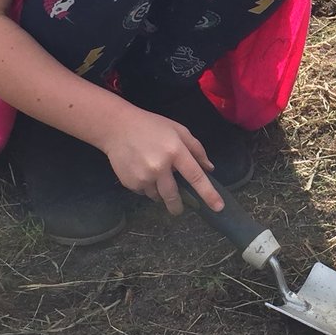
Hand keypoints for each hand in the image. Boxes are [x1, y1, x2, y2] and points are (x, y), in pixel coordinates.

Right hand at [100, 106, 223, 214]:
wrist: (117, 127)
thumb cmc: (151, 126)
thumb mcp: (178, 130)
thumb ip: (196, 149)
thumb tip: (209, 169)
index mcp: (175, 151)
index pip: (196, 177)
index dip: (208, 193)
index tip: (219, 207)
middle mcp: (160, 167)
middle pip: (174, 196)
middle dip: (178, 206)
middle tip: (179, 208)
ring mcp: (144, 176)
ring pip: (158, 196)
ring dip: (160, 192)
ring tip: (153, 173)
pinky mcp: (131, 183)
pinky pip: (144, 192)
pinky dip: (147, 187)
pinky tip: (141, 171)